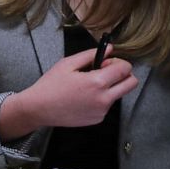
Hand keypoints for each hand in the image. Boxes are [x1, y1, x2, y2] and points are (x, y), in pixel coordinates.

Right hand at [0, 45, 137, 139]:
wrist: (38, 109)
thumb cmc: (50, 85)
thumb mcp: (67, 63)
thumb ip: (91, 54)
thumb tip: (110, 49)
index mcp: (97, 82)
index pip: (125, 68)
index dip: (118, 62)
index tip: (105, 63)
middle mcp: (103, 99)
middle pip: (132, 83)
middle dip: (123, 74)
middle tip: (106, 73)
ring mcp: (102, 111)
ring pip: (119, 94)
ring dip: (110, 87)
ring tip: (88, 87)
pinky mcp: (97, 119)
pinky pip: (108, 105)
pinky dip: (101, 99)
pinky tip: (83, 98)